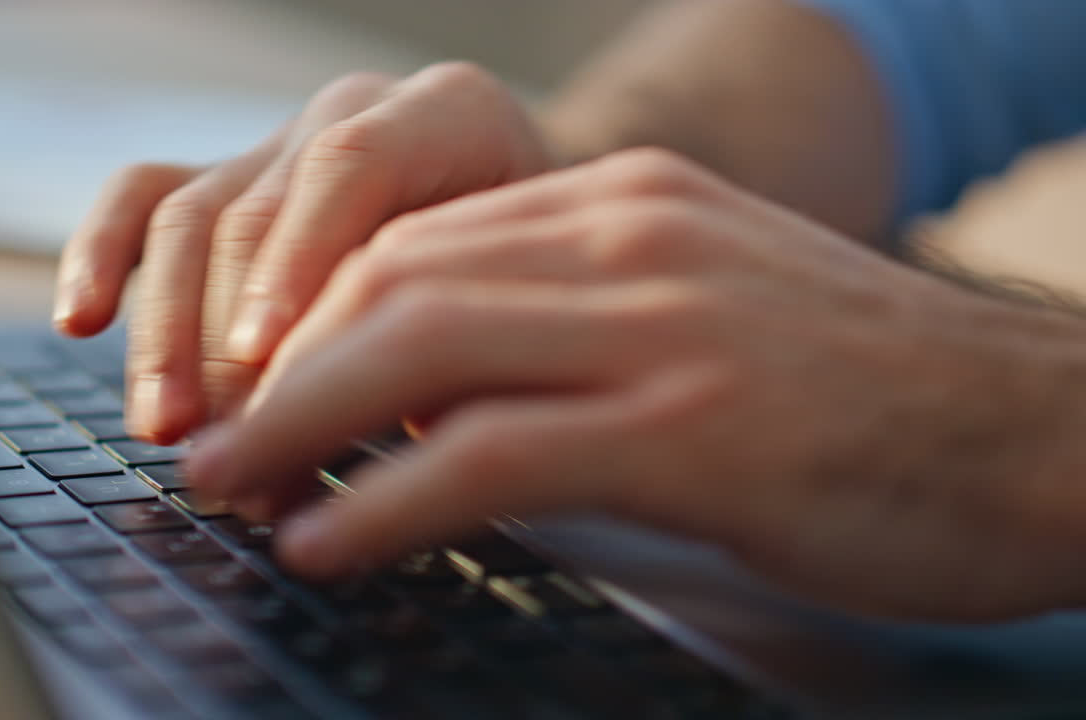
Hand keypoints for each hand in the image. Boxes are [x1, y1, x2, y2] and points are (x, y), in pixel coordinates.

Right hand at [52, 63, 554, 443]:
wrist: (532, 227)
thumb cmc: (538, 272)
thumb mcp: (524, 296)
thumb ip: (444, 343)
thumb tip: (328, 434)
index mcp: (448, 116)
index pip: (352, 171)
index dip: (297, 270)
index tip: (263, 369)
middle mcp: (353, 113)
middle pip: (255, 212)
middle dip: (228, 344)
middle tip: (226, 447)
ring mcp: (282, 145)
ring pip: (190, 217)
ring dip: (166, 333)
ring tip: (165, 427)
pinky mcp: (228, 179)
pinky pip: (142, 199)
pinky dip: (104, 258)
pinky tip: (81, 321)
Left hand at [186, 149, 1085, 620]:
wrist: (1040, 432)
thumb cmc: (871, 396)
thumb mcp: (709, 317)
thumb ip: (581, 330)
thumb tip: (446, 400)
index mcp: (629, 206)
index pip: (418, 240)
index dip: (311, 317)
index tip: (253, 388)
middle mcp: (631, 241)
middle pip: (392, 282)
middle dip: (277, 369)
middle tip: (207, 447)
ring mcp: (660, 326)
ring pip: (419, 349)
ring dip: (298, 428)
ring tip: (230, 494)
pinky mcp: (690, 428)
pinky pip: (491, 452)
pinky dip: (387, 501)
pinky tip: (327, 544)